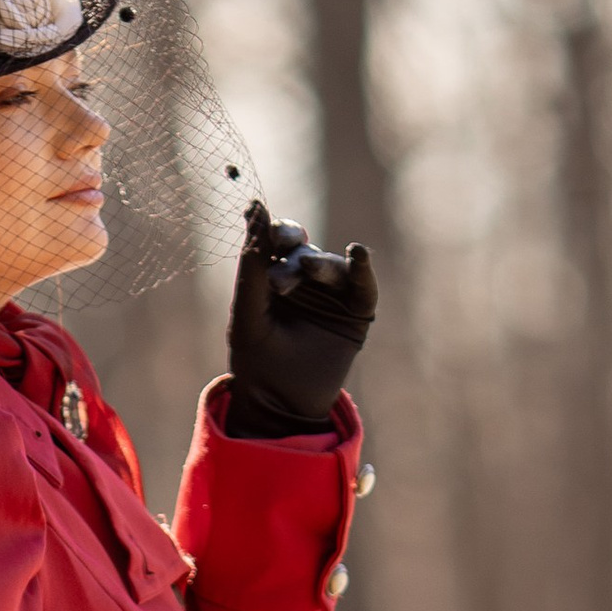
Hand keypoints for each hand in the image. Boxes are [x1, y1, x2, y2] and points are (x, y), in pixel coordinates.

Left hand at [225, 202, 378, 434]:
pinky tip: (357, 253)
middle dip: (294, 245)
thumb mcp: (248, 312)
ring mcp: (332, 294)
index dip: (274, 231)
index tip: (266, 223)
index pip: (276, 242)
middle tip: (285, 247)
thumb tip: (253, 206)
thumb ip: (252, 264)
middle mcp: (304, 280)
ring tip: (307, 269)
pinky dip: (362, 267)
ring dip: (319, 263)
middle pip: (303, 248)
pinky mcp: (357, 310)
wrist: (281, 404)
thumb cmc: (257, 359)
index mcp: (273, 276)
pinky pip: (363, 283)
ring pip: (330, 265)